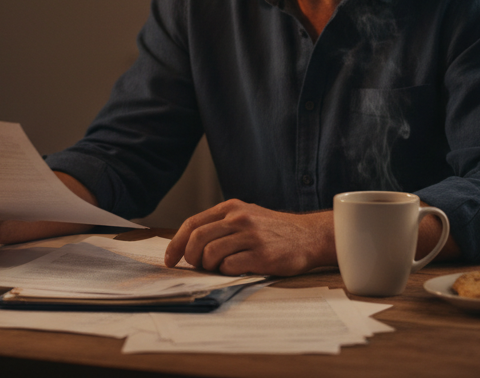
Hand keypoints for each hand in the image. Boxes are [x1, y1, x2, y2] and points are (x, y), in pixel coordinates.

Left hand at [163, 199, 333, 275]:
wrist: (310, 236)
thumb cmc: (275, 230)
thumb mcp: (248, 215)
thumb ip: (222, 225)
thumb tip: (190, 244)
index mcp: (231, 208)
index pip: (192, 224)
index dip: (176, 243)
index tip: (170, 260)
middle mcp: (239, 218)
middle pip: (197, 238)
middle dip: (190, 257)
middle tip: (195, 266)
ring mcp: (250, 236)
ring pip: (210, 254)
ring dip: (209, 266)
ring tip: (219, 268)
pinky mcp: (261, 255)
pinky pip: (230, 266)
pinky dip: (227, 272)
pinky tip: (237, 269)